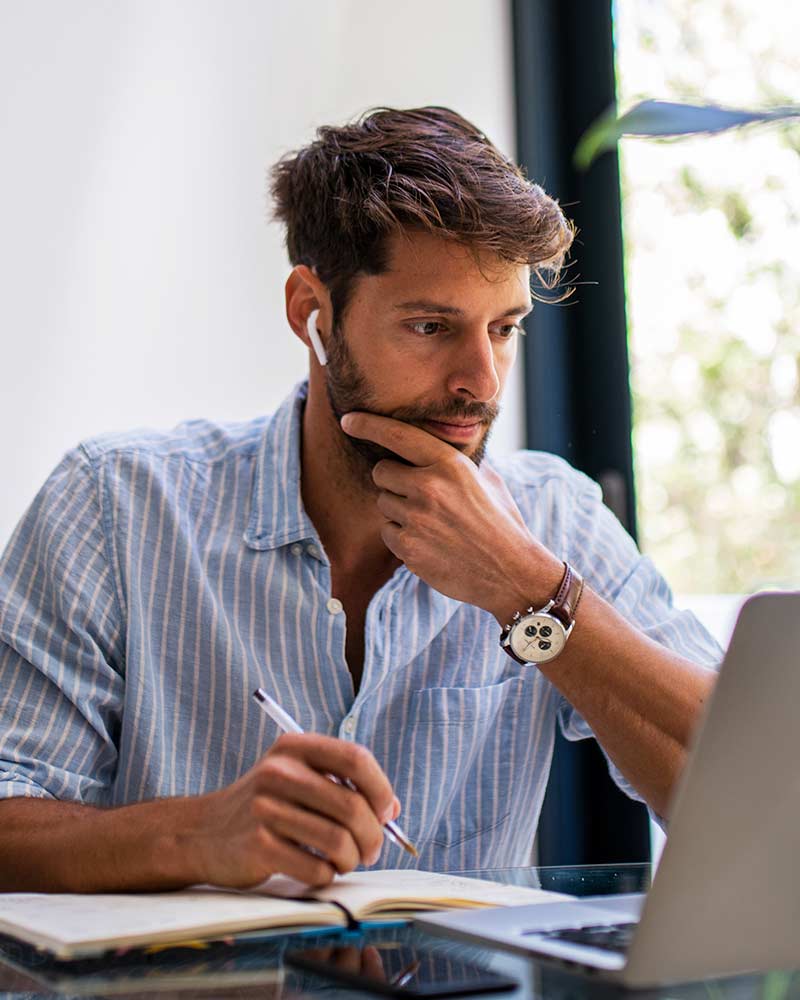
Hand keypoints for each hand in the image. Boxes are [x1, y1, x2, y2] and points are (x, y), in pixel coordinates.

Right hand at [189, 733, 399, 888]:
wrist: (202, 833)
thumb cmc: (264, 806)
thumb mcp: (298, 779)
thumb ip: (343, 786)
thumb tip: (392, 810)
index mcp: (295, 747)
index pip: (355, 758)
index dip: (380, 788)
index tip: (385, 811)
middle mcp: (279, 772)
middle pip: (352, 805)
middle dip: (372, 835)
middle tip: (372, 850)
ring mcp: (265, 808)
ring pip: (338, 841)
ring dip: (352, 859)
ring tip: (345, 861)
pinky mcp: (257, 846)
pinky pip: (315, 868)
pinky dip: (326, 876)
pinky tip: (317, 870)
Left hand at [340, 411, 562, 617]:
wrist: (510, 572)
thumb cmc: (501, 523)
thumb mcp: (488, 480)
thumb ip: (459, 462)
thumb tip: (440, 446)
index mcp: (449, 464)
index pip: (397, 435)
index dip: (368, 424)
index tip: (349, 420)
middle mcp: (429, 487)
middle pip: (381, 471)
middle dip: (393, 481)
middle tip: (418, 495)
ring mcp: (416, 519)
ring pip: (383, 503)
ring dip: (399, 511)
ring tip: (431, 522)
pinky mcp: (408, 547)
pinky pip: (387, 532)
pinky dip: (402, 536)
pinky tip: (429, 542)